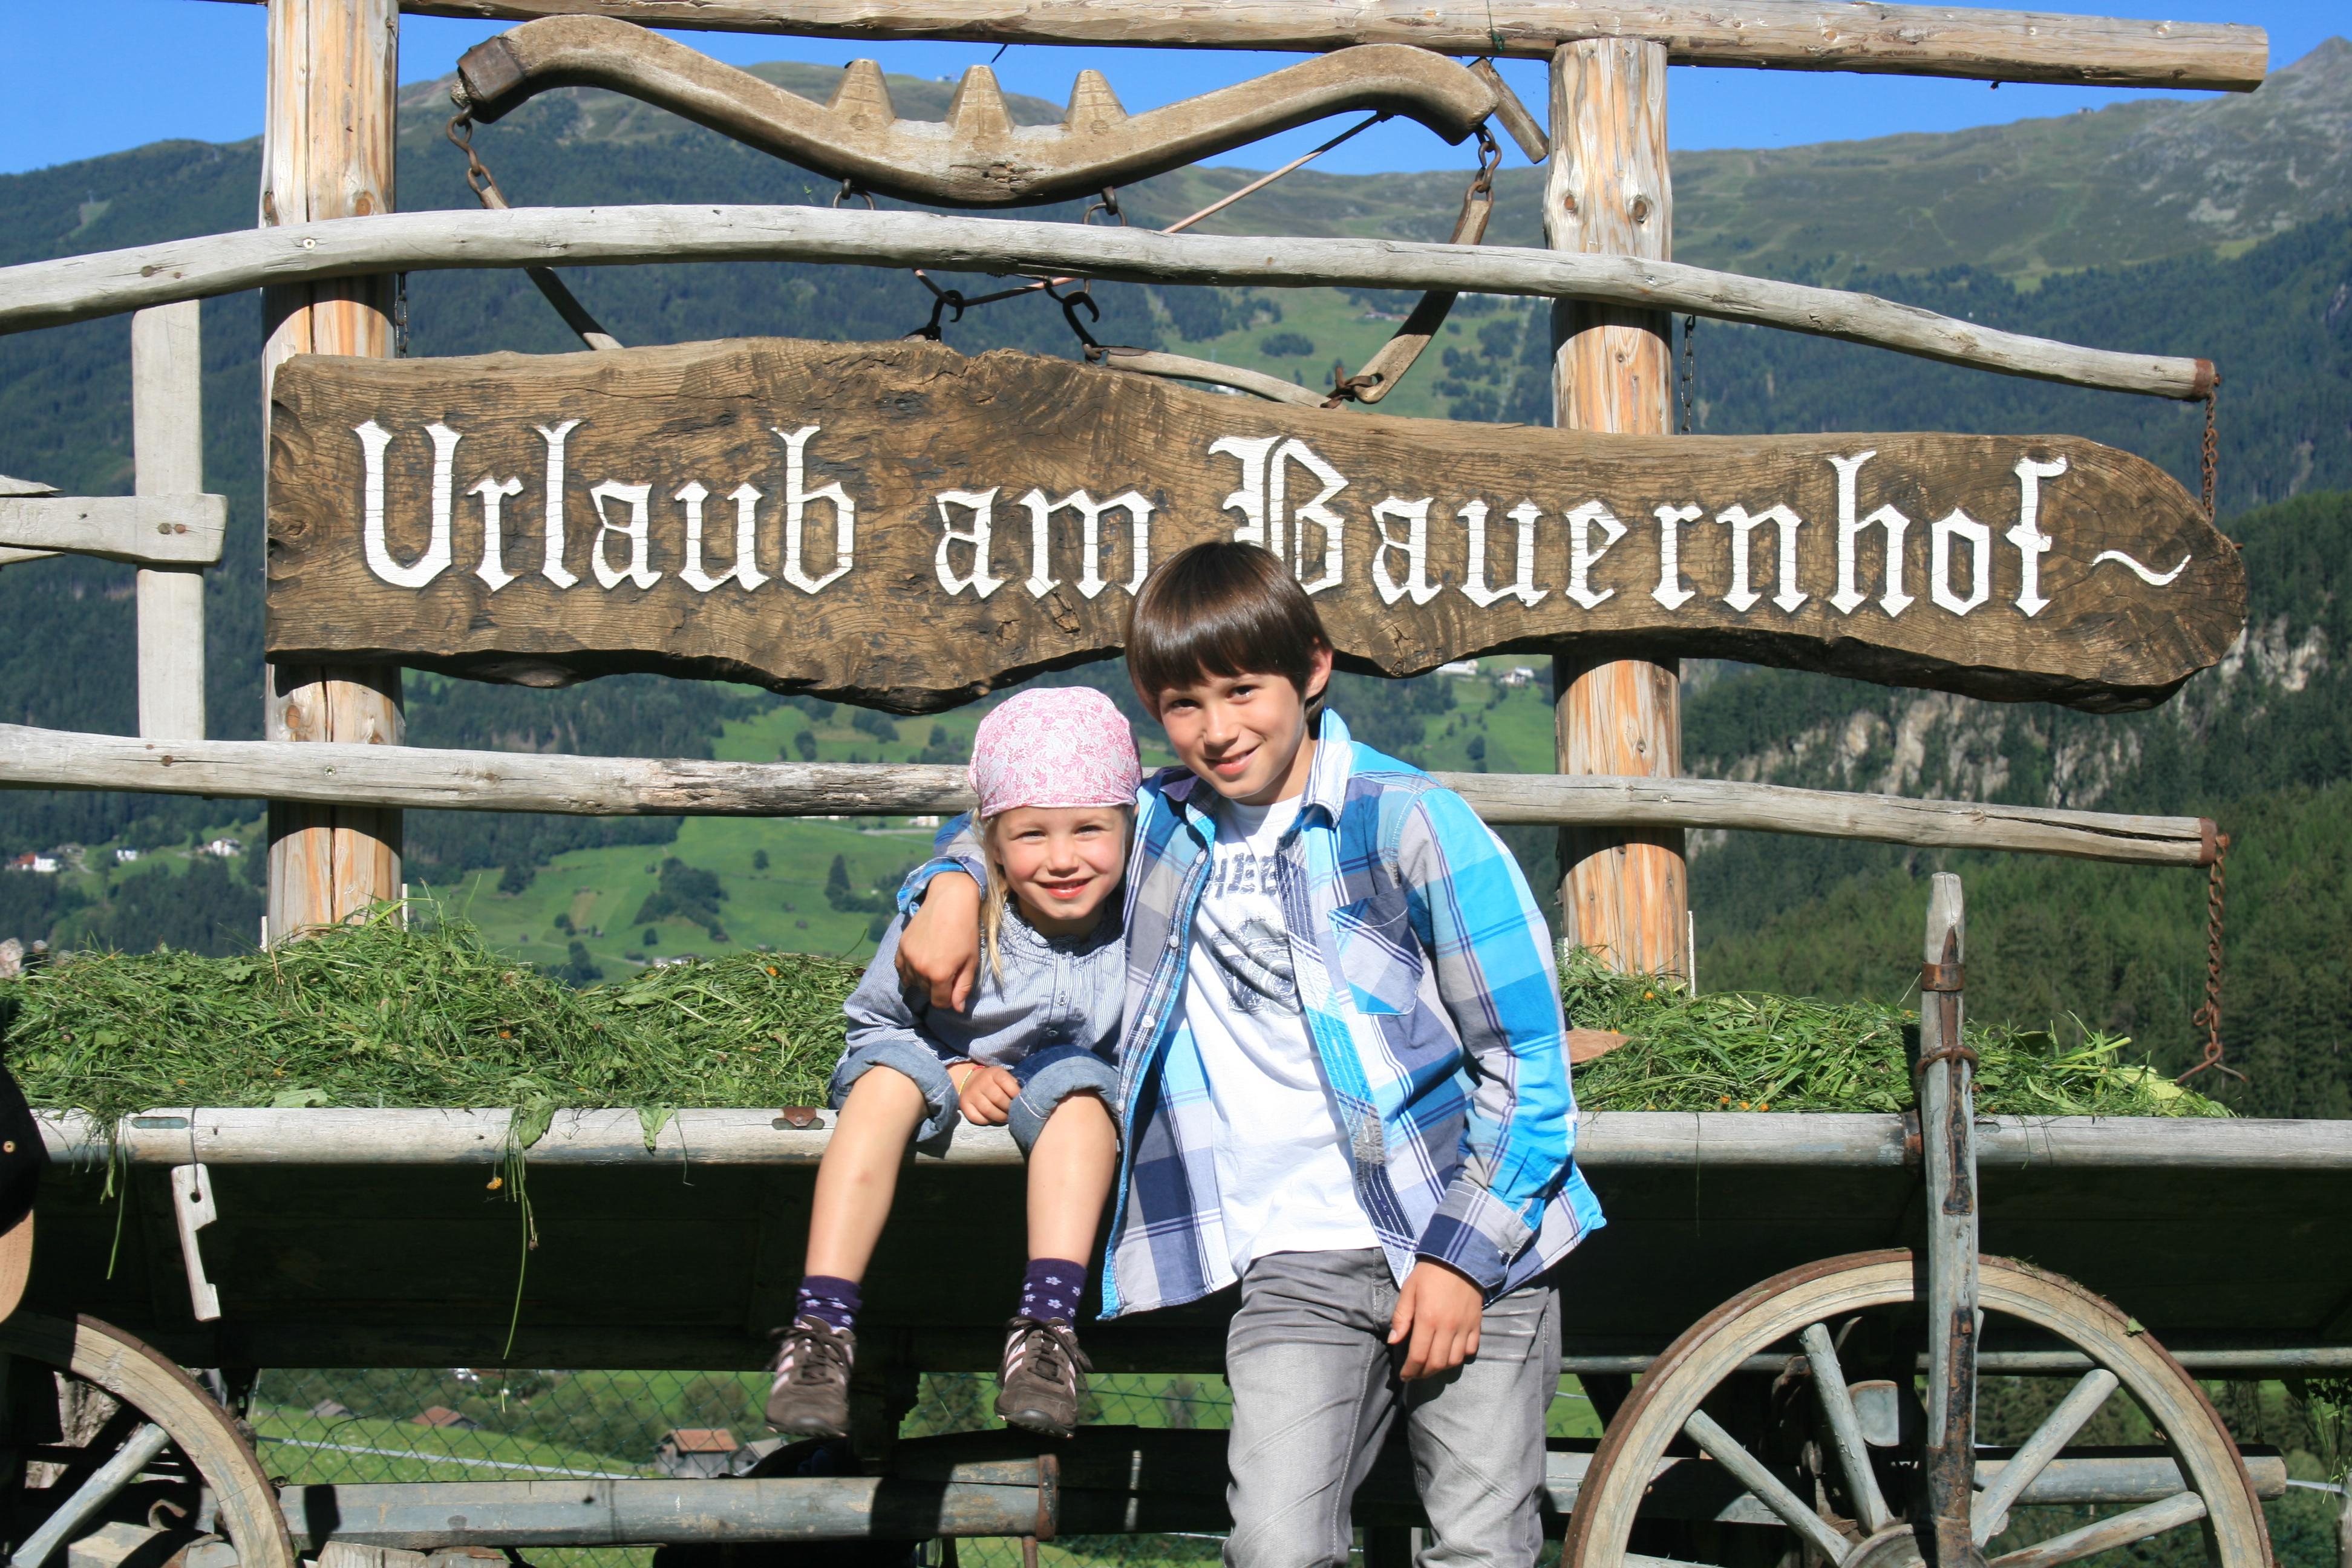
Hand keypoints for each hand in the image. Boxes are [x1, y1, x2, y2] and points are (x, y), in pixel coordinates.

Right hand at [896, 872, 981, 1011]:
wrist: (950, 900)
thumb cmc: (966, 931)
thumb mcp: (971, 962)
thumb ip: (962, 988)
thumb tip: (957, 1009)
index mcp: (939, 974)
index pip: (940, 1002)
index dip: (949, 999)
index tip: (954, 988)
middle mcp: (920, 969)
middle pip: (926, 993)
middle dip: (937, 988)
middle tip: (948, 972)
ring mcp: (907, 957)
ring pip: (912, 982)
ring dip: (923, 980)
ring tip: (935, 965)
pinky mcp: (901, 946)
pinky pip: (900, 969)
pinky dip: (909, 971)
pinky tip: (919, 964)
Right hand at [955, 1064, 1019, 1125]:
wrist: (971, 1080)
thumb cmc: (994, 1082)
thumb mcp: (1004, 1077)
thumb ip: (1013, 1085)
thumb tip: (1022, 1098)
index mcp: (994, 1073)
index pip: (1005, 1081)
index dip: (1015, 1093)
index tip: (1021, 1101)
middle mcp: (981, 1082)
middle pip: (997, 1098)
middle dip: (1009, 1108)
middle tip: (1014, 1113)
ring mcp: (971, 1094)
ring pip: (987, 1110)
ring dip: (1000, 1117)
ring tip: (1006, 1118)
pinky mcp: (964, 1105)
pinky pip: (977, 1118)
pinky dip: (987, 1121)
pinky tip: (992, 1118)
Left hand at [1389, 1260, 1483, 1379]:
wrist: (1459, 1257)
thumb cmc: (1429, 1273)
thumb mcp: (1409, 1290)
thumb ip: (1401, 1318)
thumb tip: (1394, 1342)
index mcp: (1428, 1319)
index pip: (1418, 1356)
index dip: (1410, 1371)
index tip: (1404, 1376)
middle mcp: (1447, 1327)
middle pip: (1436, 1363)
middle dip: (1424, 1374)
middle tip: (1415, 1374)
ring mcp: (1464, 1327)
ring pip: (1454, 1360)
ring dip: (1441, 1368)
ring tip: (1431, 1366)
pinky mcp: (1476, 1324)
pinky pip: (1471, 1350)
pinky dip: (1460, 1357)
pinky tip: (1450, 1354)